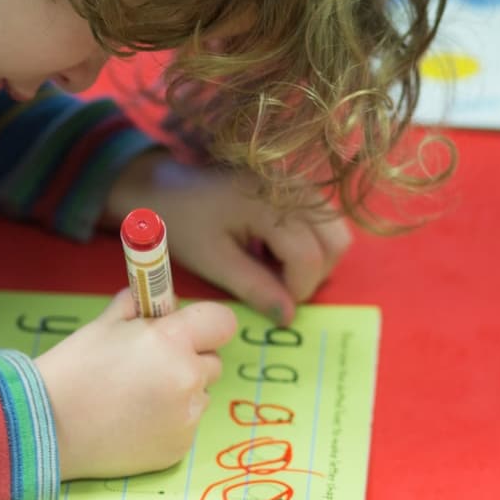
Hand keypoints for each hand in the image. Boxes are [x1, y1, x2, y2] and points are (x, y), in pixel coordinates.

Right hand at [35, 289, 235, 479]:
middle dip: (188, 358)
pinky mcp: (179, 448)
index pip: (221, 322)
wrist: (47, 425)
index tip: (190, 329)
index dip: (206, 323)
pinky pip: (185, 424)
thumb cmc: (73, 369)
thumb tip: (161, 299)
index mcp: (171, 342)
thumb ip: (141, 307)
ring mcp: (186, 418)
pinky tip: (133, 421)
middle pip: (212, 361)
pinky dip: (168, 421)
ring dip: (180, 392)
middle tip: (150, 365)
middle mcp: (187, 379)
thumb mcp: (105, 323)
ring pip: (199, 395)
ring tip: (136, 398)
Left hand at [104, 150, 351, 324]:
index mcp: (269, 204)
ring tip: (273, 268)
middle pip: (336, 242)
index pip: (309, 257)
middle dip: (313, 275)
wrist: (164, 185)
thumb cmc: (182, 222)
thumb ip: (254, 288)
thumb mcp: (213, 261)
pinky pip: (323, 220)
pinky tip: (273, 250)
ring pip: (335, 231)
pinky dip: (310, 242)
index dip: (297, 290)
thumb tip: (289, 317)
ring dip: (315, 259)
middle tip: (277, 288)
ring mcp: (298, 182)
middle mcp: (294, 187)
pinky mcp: (296, 184)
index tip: (273, 304)